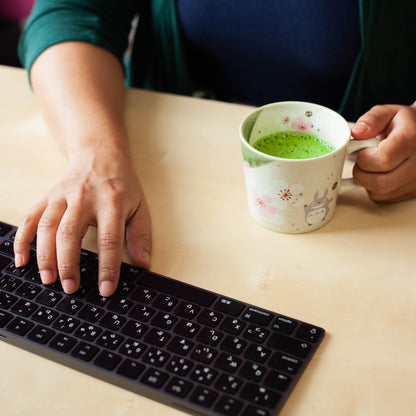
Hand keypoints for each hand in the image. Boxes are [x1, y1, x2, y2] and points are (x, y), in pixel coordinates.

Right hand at [13, 151, 151, 296]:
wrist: (100, 153)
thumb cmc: (122, 185)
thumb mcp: (139, 207)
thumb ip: (141, 235)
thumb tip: (143, 265)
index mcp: (112, 202)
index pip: (109, 239)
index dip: (108, 267)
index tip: (106, 290)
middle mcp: (84, 197)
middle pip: (71, 233)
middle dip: (68, 264)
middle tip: (70, 288)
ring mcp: (63, 196)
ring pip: (47, 226)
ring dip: (45, 255)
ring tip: (48, 279)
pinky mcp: (48, 196)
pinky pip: (30, 218)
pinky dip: (22, 239)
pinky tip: (22, 260)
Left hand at [351, 104, 415, 201]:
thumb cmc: (404, 124)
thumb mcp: (389, 113)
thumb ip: (372, 120)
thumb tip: (356, 133)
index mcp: (411, 140)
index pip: (382, 160)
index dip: (364, 158)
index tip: (362, 150)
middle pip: (380, 183)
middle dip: (361, 173)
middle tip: (363, 161)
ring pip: (380, 193)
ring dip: (367, 182)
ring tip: (372, 166)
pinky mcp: (411, 193)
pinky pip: (384, 198)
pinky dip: (374, 188)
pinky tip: (380, 174)